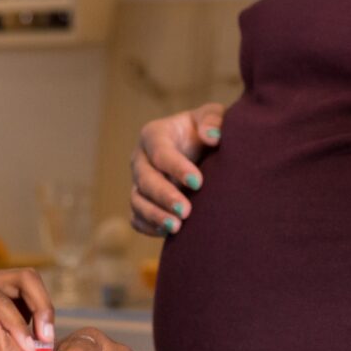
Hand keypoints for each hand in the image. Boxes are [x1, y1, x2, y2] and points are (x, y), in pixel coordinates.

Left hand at [0, 252, 53, 345]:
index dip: (16, 323)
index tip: (27, 350)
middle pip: (26, 281)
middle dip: (42, 308)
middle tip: (45, 342)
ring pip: (27, 289)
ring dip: (40, 313)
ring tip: (41, 348)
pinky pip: (20, 301)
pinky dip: (30, 318)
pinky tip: (25, 347)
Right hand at [129, 102, 225, 236]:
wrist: (203, 151)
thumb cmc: (207, 130)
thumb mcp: (213, 117)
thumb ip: (213, 120)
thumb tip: (212, 136)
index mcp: (155, 135)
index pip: (160, 152)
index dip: (176, 168)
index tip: (198, 182)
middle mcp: (142, 159)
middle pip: (144, 179)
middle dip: (164, 196)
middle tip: (186, 210)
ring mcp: (139, 182)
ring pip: (137, 201)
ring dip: (155, 215)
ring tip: (177, 227)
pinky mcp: (143, 201)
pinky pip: (137, 218)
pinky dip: (149, 227)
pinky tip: (169, 234)